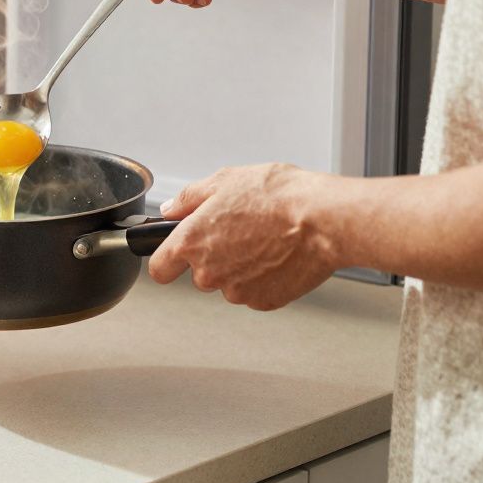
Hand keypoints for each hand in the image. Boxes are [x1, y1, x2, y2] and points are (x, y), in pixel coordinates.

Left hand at [149, 163, 338, 309]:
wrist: (323, 220)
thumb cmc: (279, 197)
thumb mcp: (225, 181)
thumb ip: (188, 198)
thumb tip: (170, 210)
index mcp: (192, 242)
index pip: (159, 269)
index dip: (166, 261)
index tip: (174, 256)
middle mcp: (209, 273)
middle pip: (199, 274)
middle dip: (213, 257)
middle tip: (239, 232)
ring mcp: (237, 292)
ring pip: (228, 284)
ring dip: (239, 268)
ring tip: (265, 240)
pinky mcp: (264, 302)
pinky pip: (255, 292)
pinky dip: (263, 278)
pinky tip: (278, 255)